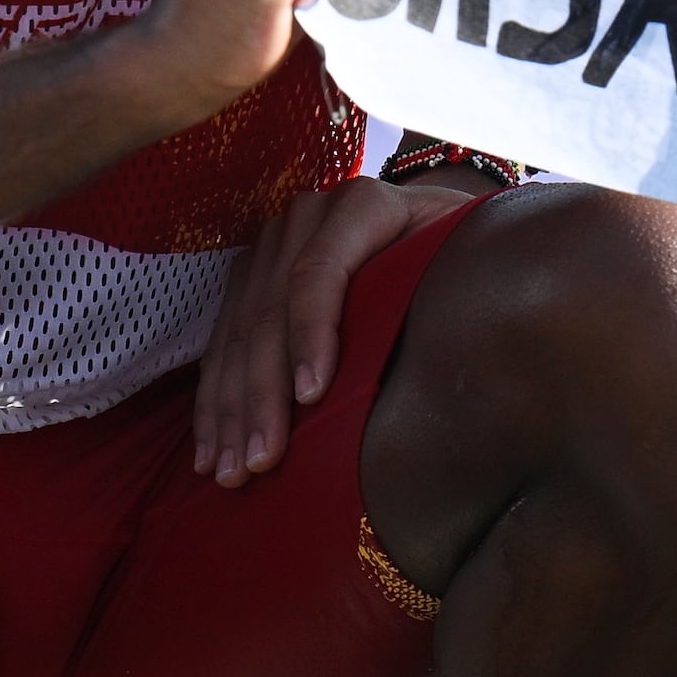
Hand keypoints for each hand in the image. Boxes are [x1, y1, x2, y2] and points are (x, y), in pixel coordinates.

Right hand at [189, 169, 493, 483]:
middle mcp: (305, 219)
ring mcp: (270, 247)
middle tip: (262, 460)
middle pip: (270, 313)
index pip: (319, 271)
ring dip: (229, 410)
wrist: (434, 227)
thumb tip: (455, 363)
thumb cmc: (459, 257)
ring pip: (237, 336)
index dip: (310, 334)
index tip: (311, 397)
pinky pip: (222, 345)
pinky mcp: (249, 278)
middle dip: (260, 394)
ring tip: (232, 470)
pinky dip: (214, 403)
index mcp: (362, 206)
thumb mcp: (466, 257)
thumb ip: (454, 288)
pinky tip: (210, 451)